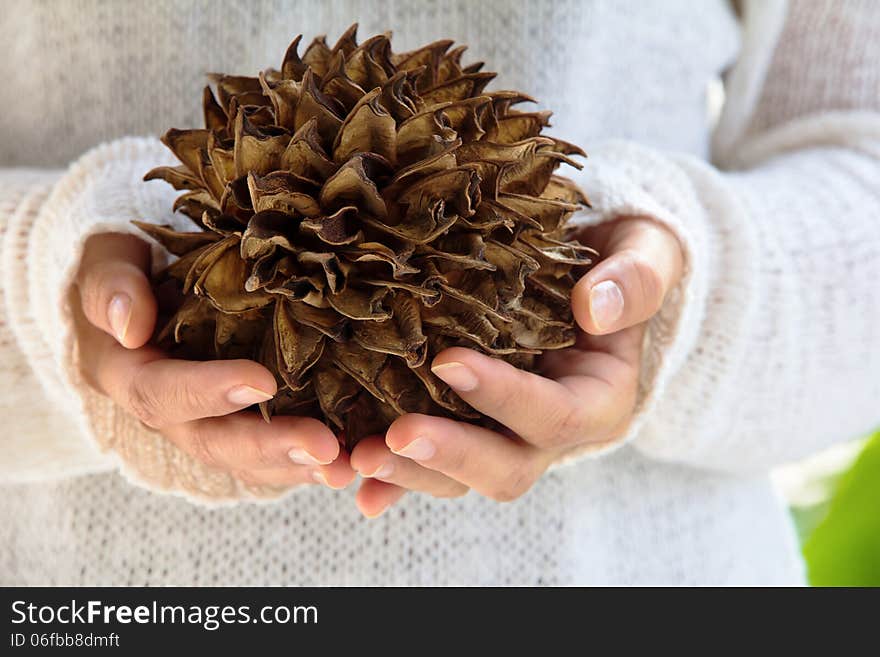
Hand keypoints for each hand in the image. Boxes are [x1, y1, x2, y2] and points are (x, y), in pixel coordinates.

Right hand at [73, 233, 354, 489]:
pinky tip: (347, 463)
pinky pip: (268, 453)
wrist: (145, 287)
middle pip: (213, 441)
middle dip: (269, 447)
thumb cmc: (129, 264)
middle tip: (324, 448)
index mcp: (129, 374)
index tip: (263, 383)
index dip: (208, 391)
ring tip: (344, 468)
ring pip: (246, 458)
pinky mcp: (238, 422)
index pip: (161, 392)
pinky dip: (305, 462)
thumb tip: (131, 327)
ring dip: (296, 467)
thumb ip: (111, 286)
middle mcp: (168, 412)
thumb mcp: (110, 259)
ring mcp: (204, 422)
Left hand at [350, 217, 683, 516]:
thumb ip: (635, 279)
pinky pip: (433, 464)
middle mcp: (553, 432)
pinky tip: (352, 480)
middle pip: (506, 467)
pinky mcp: (473, 428)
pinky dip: (395, 477)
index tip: (449, 363)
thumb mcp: (645, 256)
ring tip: (354, 462)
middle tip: (393, 437)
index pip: (554, 414)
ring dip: (409, 474)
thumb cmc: (622, 259)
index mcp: (599, 399)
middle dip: (450, 456)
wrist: (596, 274)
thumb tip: (596, 308)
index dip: (504, 396)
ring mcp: (509, 435)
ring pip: (461, 476)